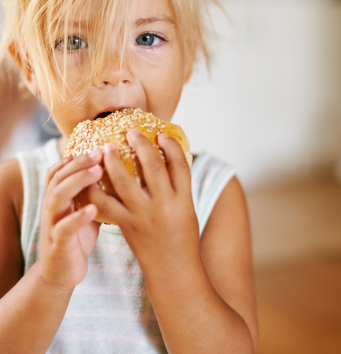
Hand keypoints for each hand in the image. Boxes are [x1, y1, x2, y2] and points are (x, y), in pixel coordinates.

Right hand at [39, 151, 102, 290]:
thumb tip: (121, 171)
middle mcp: (53, 206)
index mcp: (59, 196)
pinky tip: (93, 208)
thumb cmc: (78, 236)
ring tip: (98, 171)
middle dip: (79, 163)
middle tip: (100, 152)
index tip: (97, 146)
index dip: (75, 156)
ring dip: (78, 181)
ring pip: (58, 196)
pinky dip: (78, 216)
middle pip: (58, 177)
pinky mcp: (58, 243)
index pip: (60, 169)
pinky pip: (64, 227)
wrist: (61, 271)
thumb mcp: (85, 209)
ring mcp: (53, 224)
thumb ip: (95, 192)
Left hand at [87, 132, 199, 276]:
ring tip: (107, 148)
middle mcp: (164, 205)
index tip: (161, 134)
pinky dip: (96, 191)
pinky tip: (91, 178)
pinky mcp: (126, 225)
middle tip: (131, 133)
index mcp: (183, 199)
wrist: (172, 270)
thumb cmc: (182, 237)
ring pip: (125, 182)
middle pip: (153, 167)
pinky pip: (106, 205)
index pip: (179, 165)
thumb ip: (177, 186)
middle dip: (141, 146)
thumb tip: (165, 159)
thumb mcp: (187, 208)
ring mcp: (143, 216)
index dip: (170, 146)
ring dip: (114, 162)